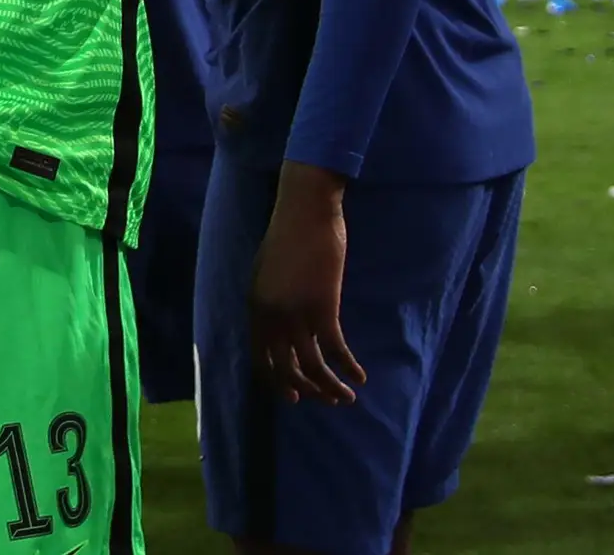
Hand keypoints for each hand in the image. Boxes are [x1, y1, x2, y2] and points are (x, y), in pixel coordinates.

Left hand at [250, 165, 363, 404]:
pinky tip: (359, 376)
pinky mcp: (323, 308)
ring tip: (346, 398)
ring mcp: (295, 314)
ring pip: (312, 366)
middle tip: (325, 401)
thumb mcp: (266, 273)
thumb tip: (279, 328)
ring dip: (330, 388)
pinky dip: (348, 368)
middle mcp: (271, 317)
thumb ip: (269, 302)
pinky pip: (336, 350)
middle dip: (307, 391)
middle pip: (286, 369)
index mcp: (255, 307)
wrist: (305, 212)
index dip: (277, 382)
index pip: (261, 358)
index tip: (295, 396)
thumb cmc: (288, 238)